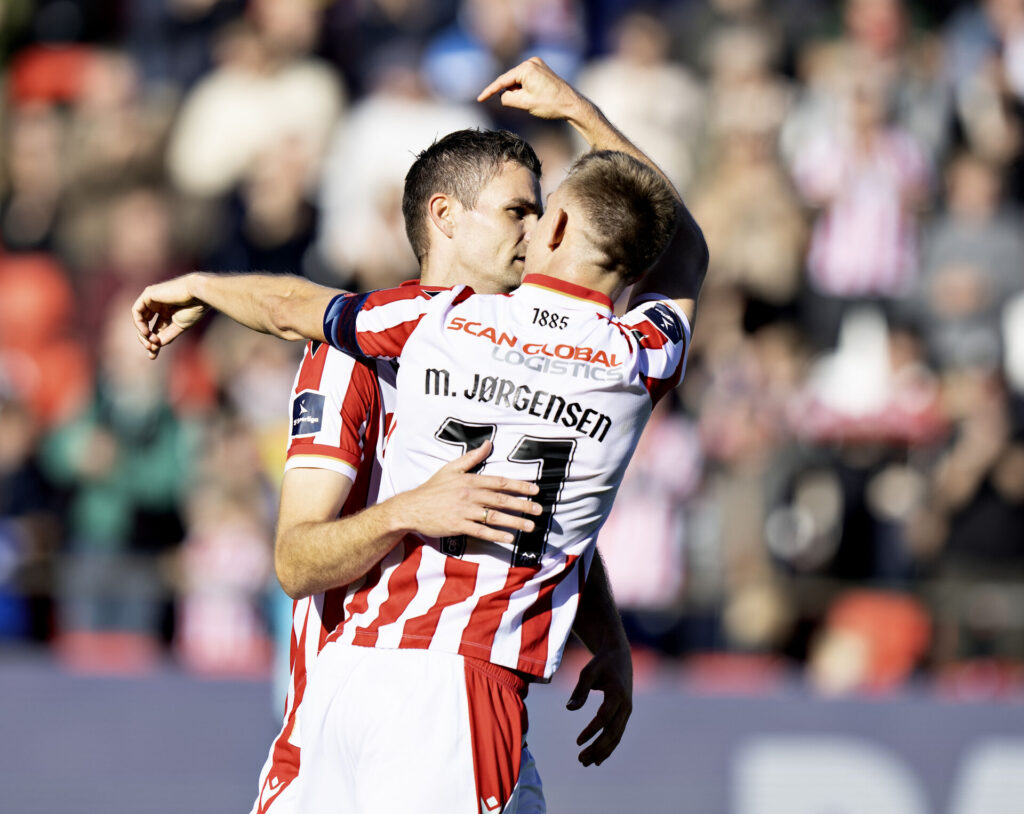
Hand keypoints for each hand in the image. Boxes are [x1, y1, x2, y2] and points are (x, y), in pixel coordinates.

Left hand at [132, 275, 207, 358]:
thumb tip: (153, 347)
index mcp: (167, 310)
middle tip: (151, 349)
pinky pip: (137, 311)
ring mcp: (152, 298)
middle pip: (145, 325)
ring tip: (150, 342)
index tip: (153, 356)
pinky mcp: (148, 294)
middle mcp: (158, 304)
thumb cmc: (193, 309)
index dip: (153, 343)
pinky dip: (139, 323)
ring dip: (142, 333)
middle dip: (146, 339)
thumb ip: (166, 336)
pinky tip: (146, 332)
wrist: (198, 295)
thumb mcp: (179, 326)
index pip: (156, 329)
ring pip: (139, 319)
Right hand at [392, 441, 541, 543]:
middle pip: (502, 500)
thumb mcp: (451, 468)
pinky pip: (481, 531)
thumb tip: (488, 443)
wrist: (411, 507)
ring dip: (515, 522)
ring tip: (530, 527)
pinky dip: (496, 536)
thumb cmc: (432, 488)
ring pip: (494, 516)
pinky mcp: (458, 526)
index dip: (520, 486)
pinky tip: (509, 539)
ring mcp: (464, 511)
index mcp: (470, 480)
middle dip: (523, 505)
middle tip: (539, 510)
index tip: (535, 490)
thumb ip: (472, 457)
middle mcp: (470, 494)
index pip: (500, 482)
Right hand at [477, 57, 584, 120]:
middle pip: (510, 80)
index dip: (490, 91)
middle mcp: (531, 62)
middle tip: (522, 106)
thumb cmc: (550, 104)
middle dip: (510, 93)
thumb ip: (508, 98)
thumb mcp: (525, 104)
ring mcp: (537, 64)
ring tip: (532, 102)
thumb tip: (502, 96)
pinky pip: (525, 79)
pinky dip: (524, 89)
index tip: (480, 98)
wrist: (572, 104)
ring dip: (518, 92)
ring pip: (518, 80)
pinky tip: (533, 97)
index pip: (502, 81)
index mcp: (526, 68)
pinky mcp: (541, 69)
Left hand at [566, 645, 632, 766]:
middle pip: (613, 732)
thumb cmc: (601, 663)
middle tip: (580, 759)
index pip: (605, 717)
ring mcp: (627, 711)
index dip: (592, 730)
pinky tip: (597, 759)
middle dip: (597, 748)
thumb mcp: (588, 672)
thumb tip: (569, 709)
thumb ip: (579, 690)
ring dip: (602, 752)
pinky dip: (608, 747)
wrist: (619, 655)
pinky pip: (617, 734)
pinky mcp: (624, 714)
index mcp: (618, 693)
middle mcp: (626, 705)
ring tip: (585, 763)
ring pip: (616, 737)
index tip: (578, 741)